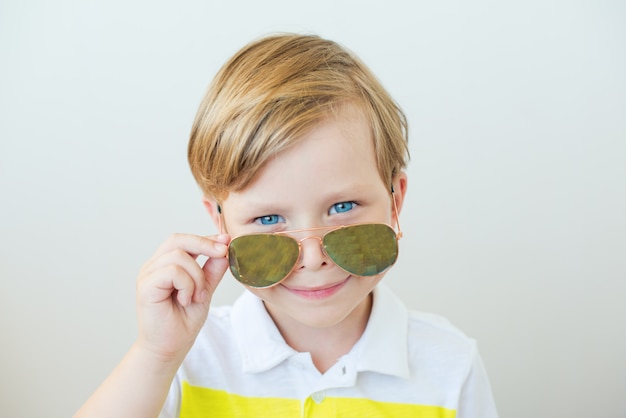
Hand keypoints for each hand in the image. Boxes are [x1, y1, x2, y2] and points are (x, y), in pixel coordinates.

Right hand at [135, 233, 229, 362]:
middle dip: (204, 244)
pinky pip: (172, 271)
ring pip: (179, 256)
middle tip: (222, 254)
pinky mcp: (146, 286)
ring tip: (198, 296)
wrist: (170, 348)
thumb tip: (224, 246)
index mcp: (165, 264)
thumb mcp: (205, 290)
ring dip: (197, 276)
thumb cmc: (183, 322)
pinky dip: (187, 285)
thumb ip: (212, 269)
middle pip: (178, 239)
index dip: (206, 238)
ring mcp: (147, 275)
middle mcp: (154, 266)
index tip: (226, 241)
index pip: (184, 240)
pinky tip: (186, 300)